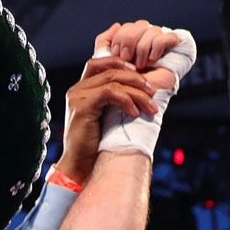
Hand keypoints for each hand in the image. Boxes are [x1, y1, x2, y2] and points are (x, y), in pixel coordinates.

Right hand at [56, 21, 195, 179]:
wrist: (80, 167)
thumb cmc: (95, 146)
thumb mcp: (107, 118)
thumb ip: (116, 101)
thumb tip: (141, 91)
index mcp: (82, 89)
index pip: (103, 62)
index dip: (124, 64)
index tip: (143, 79)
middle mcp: (77, 89)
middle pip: (110, 68)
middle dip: (136, 78)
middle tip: (152, 93)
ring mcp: (78, 96)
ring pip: (113, 79)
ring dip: (136, 91)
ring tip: (149, 106)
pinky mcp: (82, 107)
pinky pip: (109, 93)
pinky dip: (126, 100)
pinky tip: (134, 113)